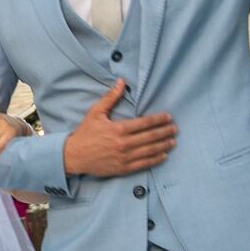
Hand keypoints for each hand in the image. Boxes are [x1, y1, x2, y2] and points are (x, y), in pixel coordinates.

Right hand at [63, 80, 177, 176]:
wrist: (74, 156)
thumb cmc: (85, 133)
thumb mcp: (95, 112)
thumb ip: (111, 97)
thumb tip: (122, 81)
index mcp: (118, 129)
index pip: (144, 123)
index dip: (158, 120)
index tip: (168, 117)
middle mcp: (123, 143)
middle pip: (150, 137)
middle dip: (164, 132)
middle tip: (175, 129)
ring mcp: (124, 157)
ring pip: (149, 151)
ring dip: (163, 146)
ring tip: (172, 142)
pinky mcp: (122, 168)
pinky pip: (143, 164)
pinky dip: (155, 160)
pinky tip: (163, 156)